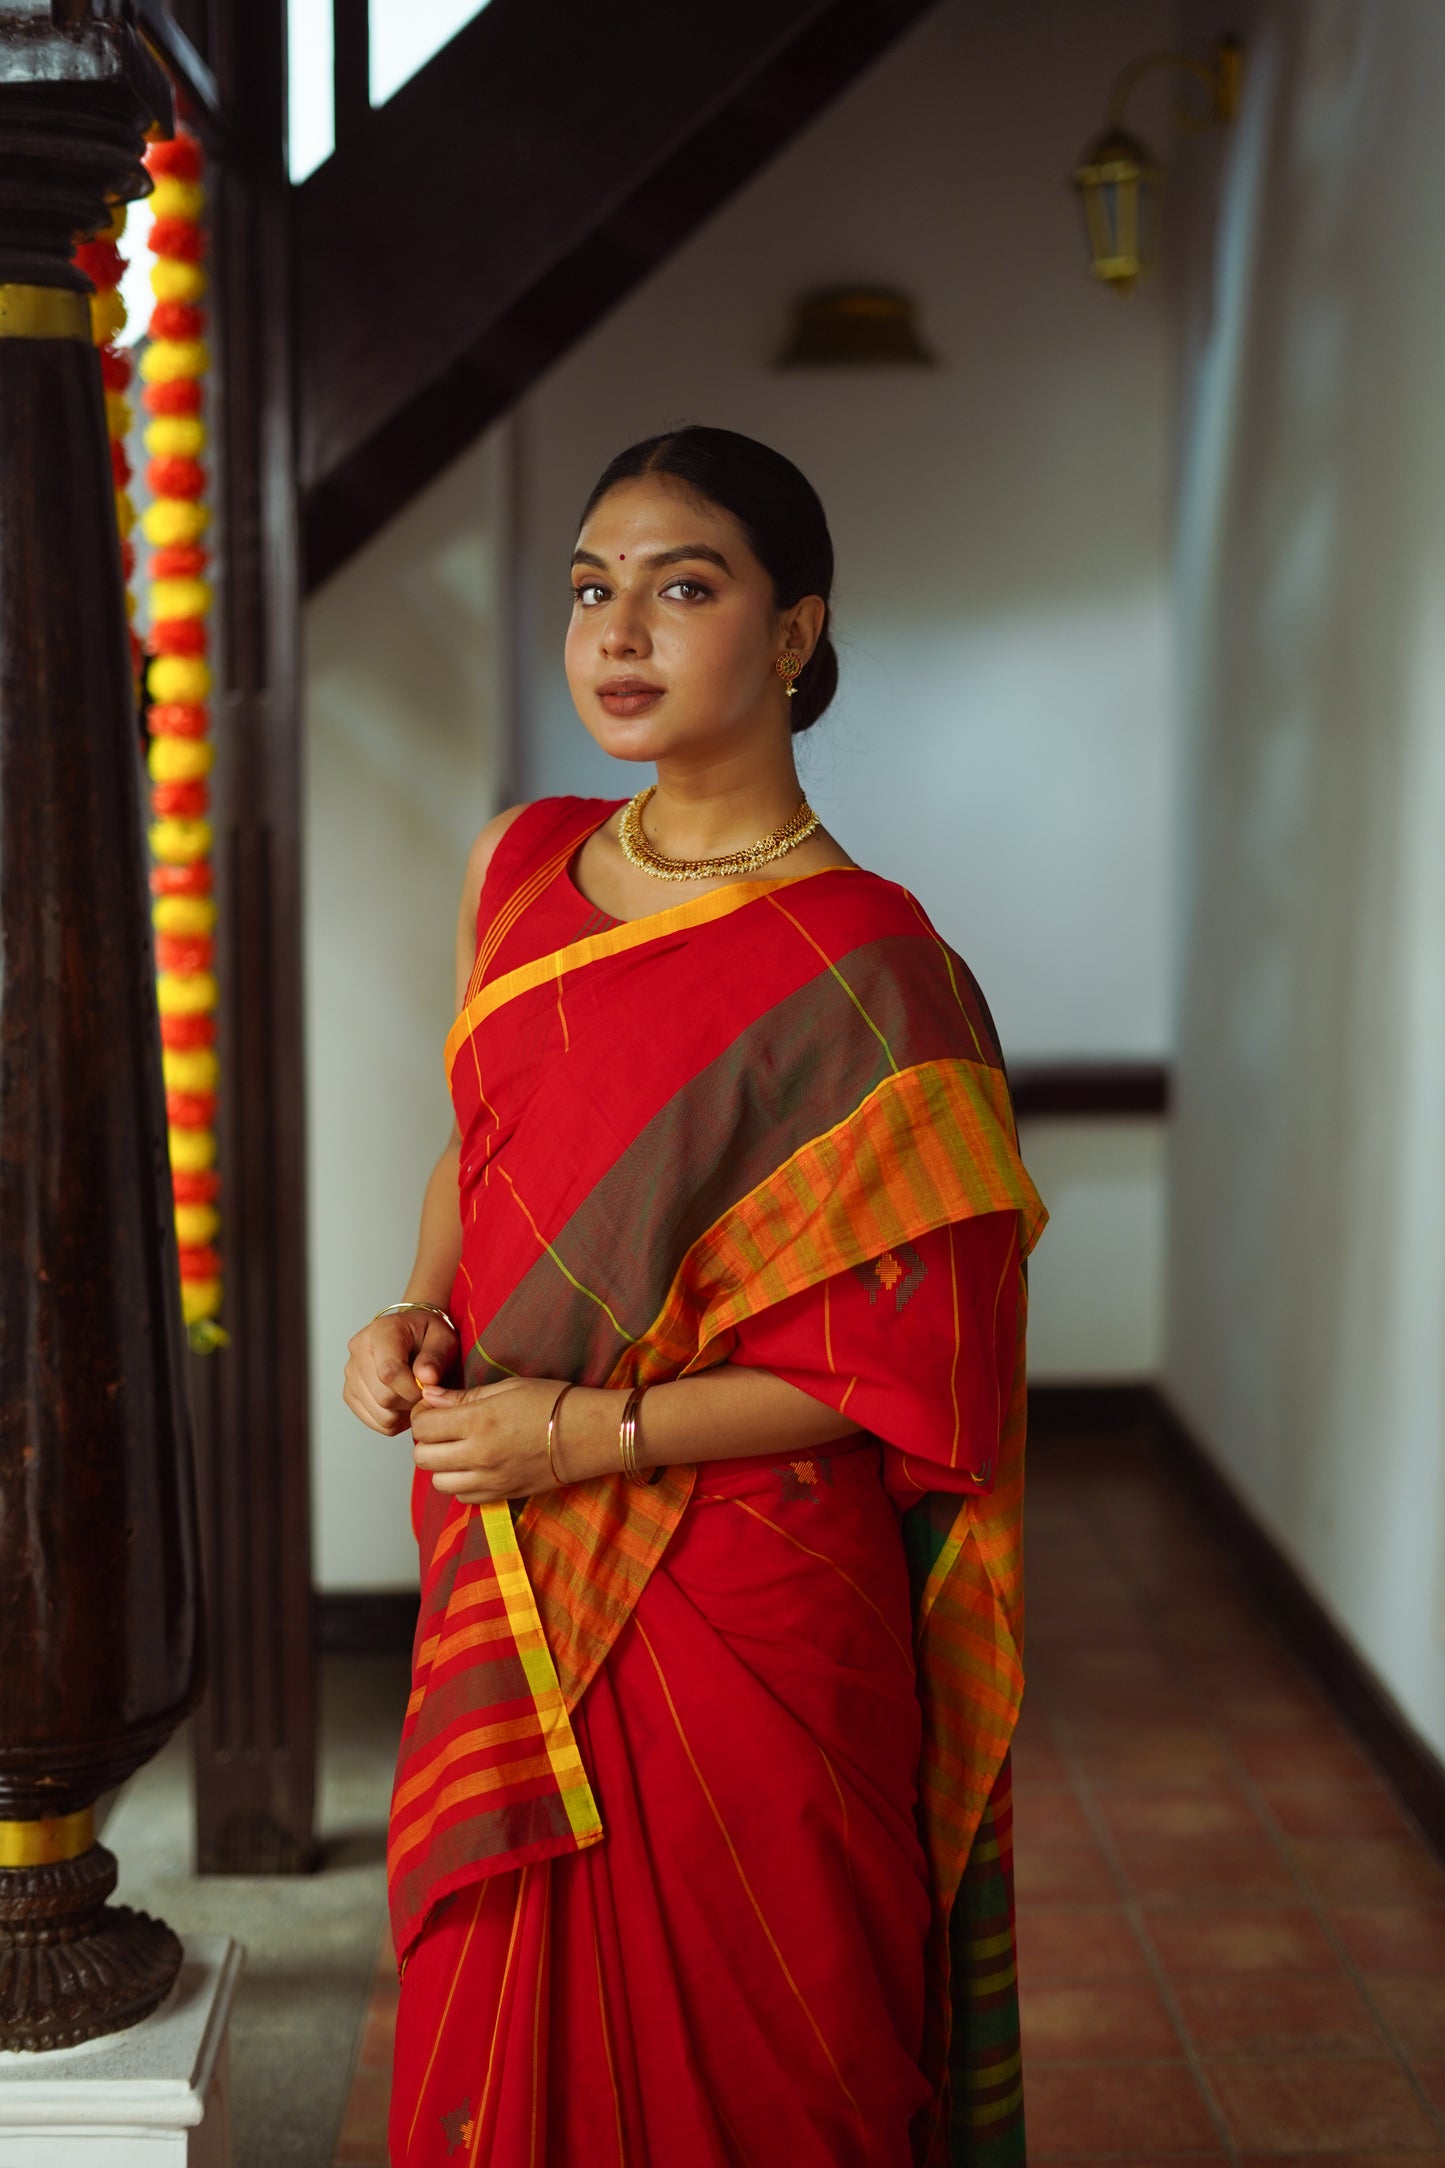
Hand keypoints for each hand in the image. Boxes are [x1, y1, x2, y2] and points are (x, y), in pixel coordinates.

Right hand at [343, 1306, 460, 1435]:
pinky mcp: (350, 1394)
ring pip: (381, 1414)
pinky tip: (404, 1402)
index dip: (412, 1389)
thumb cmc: (428, 1335)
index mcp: (381, 1332)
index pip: (389, 1372)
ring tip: (414, 1393)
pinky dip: (395, 1420)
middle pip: (384, 1397)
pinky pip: (376, 1423)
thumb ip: (436, 1356)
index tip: (430, 1388)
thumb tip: (427, 1378)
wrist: (414, 1336)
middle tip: (425, 1390)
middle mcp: (359, 1351)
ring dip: (405, 1412)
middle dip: (412, 1401)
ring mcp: (351, 1374)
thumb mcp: (442, 1337)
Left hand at [411, 1375, 567, 1503]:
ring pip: (439, 1483)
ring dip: (441, 1466)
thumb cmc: (553, 1402)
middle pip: (423, 1457)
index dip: (423, 1415)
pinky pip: (463, 1498)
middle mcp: (479, 1454)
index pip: (423, 1426)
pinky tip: (476, 1466)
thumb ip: (464, 1397)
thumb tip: (430, 1396)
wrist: (590, 1433)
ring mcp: (491, 1479)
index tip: (434, 1408)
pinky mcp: (503, 1494)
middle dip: (427, 1441)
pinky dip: (461, 1484)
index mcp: (479, 1421)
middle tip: (443, 1429)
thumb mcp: (507, 1388)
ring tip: (458, 1449)